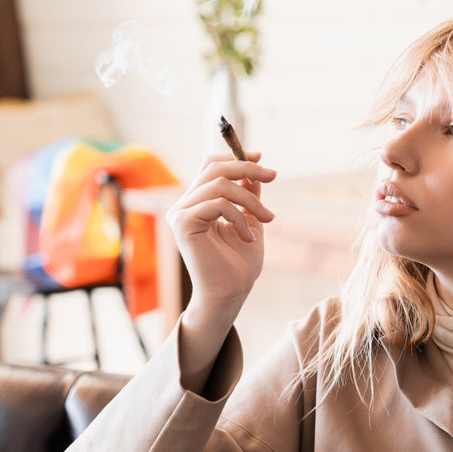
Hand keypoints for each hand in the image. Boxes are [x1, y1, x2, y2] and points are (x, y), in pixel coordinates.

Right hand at [166, 152, 276, 334]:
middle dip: (247, 169)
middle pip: (213, 168)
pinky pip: (218, 204)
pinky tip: (248, 237)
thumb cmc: (238, 264)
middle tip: (273, 177)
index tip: (261, 159)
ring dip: (250, 200)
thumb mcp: (250, 221)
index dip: (234, 157)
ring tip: (268, 219)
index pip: (210, 166)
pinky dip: (239, 217)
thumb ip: (248, 196)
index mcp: (196, 203)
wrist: (230, 294)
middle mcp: (183, 205)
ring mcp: (179, 213)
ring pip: (220, 185)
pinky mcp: (182, 223)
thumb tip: (254, 171)